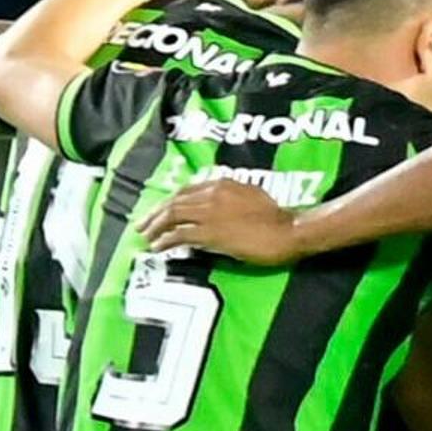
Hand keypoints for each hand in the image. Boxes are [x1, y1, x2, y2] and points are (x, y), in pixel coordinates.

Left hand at [139, 175, 300, 265]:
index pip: (187, 190)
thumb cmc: (278, 218)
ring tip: (145, 237)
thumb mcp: (252, 196)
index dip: (170, 201)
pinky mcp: (210, 234)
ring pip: (173, 216)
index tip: (160, 211)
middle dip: (156, 214)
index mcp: (222, 183)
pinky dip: (166, 241)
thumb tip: (216, 208)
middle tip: (142, 225)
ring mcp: (210, 213)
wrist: (289, 231)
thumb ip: (231, 198)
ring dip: (156, 227)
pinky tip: (157, 247)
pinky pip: (180, 235)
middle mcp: (212, 194)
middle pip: (175, 202)